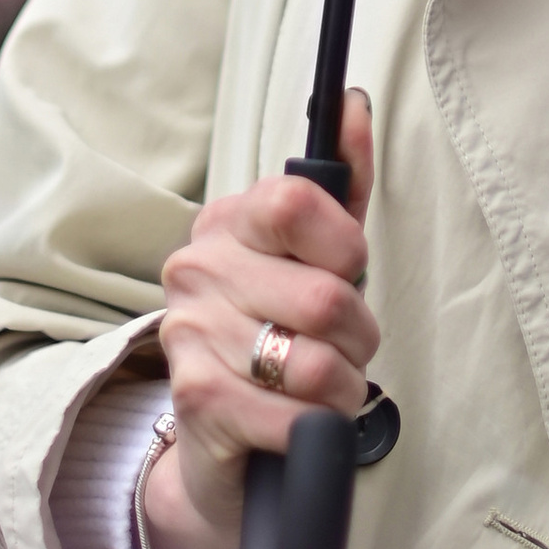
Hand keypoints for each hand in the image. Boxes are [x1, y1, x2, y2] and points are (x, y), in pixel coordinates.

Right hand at [144, 92, 377, 548]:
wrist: (223, 444)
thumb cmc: (280, 337)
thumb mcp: (318, 256)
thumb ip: (343, 182)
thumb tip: (353, 104)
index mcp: (228, 221)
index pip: (298, 201)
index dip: (344, 249)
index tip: (344, 274)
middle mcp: (198, 269)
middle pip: (323, 297)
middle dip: (357, 338)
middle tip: (340, 350)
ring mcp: (191, 334)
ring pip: (316, 364)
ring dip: (340, 389)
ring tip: (317, 389)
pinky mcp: (198, 402)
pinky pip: (293, 416)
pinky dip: (314, 430)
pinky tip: (295, 424)